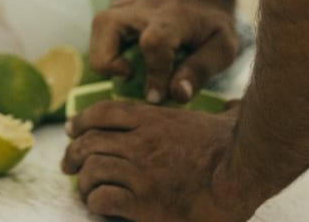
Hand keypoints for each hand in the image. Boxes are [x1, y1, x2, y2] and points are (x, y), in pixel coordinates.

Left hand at [62, 100, 261, 221]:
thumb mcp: (222, 119)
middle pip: (90, 141)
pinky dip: (96, 202)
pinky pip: (104, 199)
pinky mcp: (143, 203)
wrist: (240, 175)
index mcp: (153, 120)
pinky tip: (100, 205)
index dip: (81, 120)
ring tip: (85, 189)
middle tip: (68, 164)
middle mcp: (140, 143)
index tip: (71, 129)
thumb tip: (235, 102)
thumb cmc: (236, 148)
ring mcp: (140, 173)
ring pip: (92, 170)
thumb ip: (223, 109)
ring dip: (84, 181)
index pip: (103, 113)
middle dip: (73, 153)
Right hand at [88, 0, 238, 102]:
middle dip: (110, 63)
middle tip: (131, 76)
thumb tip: (176, 95)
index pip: (154, 42)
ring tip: (129, 71)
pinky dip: (107, 54)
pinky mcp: (112, 11)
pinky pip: (98, 34)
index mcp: (173, 15)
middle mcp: (141, 6)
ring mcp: (122, 5)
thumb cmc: (210, 25)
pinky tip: (128, 62)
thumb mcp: (222, 47)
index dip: (154, 75)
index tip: (156, 98)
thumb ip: (201, 71)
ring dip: (105, 59)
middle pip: (106, 25)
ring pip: (96, 28)